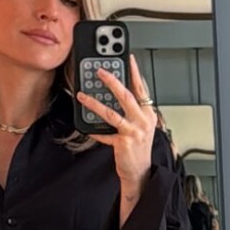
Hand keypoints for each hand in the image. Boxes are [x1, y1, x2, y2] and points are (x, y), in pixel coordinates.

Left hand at [76, 52, 155, 193]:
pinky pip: (105, 133)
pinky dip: (94, 130)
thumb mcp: (140, 126)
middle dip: (112, 81)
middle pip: (126, 96)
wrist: (140, 172)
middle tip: (100, 71)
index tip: (128, 58)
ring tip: (82, 95)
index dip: (134, 72)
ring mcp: (134, 131)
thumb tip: (114, 94)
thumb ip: (131, 111)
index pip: (141, 88)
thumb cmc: (138, 148)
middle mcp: (143, 120)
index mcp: (148, 113)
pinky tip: (85, 127)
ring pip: (112, 113)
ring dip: (95, 103)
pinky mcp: (124, 143)